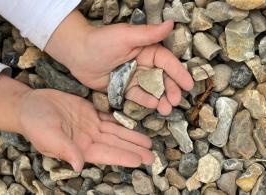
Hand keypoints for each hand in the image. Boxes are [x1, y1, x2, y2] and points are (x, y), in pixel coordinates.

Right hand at [0, 75, 153, 171]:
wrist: (29, 105)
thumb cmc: (35, 122)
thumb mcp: (48, 136)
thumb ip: (65, 149)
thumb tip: (78, 165)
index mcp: (79, 148)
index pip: (106, 154)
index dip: (123, 156)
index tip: (139, 160)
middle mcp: (88, 139)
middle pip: (115, 145)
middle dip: (133, 150)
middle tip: (152, 155)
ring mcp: (90, 127)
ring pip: (116, 133)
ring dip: (131, 137)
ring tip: (148, 143)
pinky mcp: (90, 113)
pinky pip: (109, 119)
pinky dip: (122, 123)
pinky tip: (133, 126)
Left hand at [45, 10, 193, 114]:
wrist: (77, 54)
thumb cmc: (100, 41)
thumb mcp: (125, 36)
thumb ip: (148, 34)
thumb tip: (171, 24)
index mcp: (146, 49)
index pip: (167, 62)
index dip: (178, 73)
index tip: (189, 85)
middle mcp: (143, 63)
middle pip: (162, 78)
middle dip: (171, 90)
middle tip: (175, 102)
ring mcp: (134, 76)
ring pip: (152, 89)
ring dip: (161, 99)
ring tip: (166, 109)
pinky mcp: (124, 87)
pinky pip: (137, 95)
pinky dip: (145, 100)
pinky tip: (152, 105)